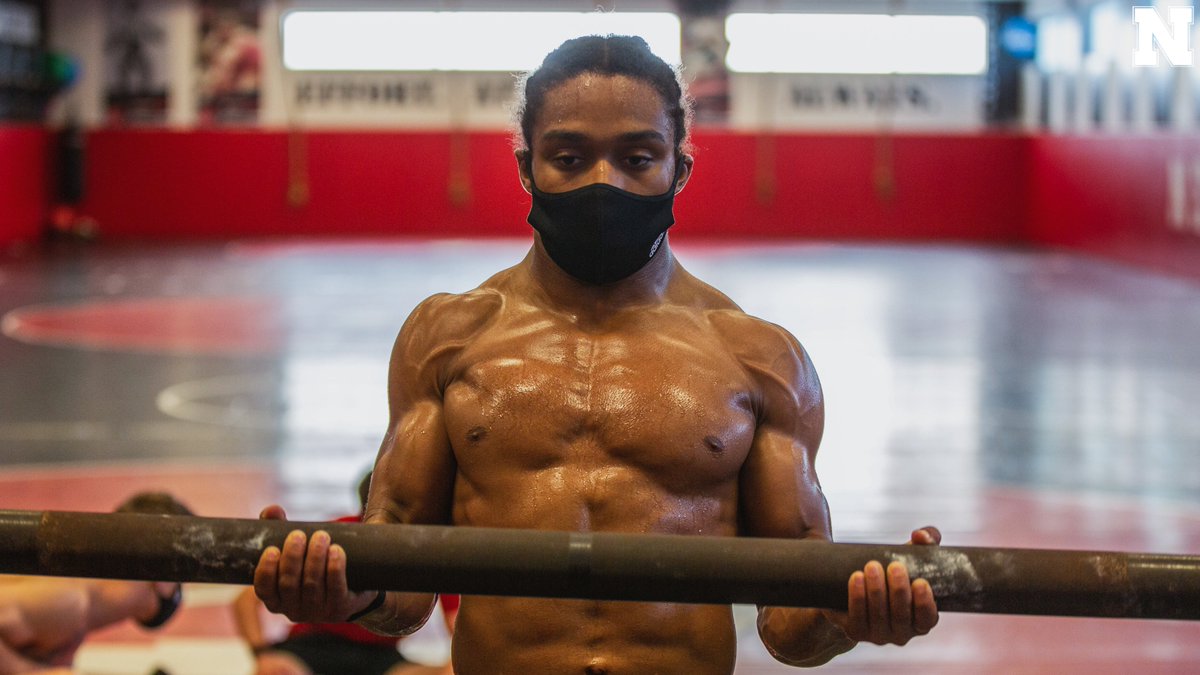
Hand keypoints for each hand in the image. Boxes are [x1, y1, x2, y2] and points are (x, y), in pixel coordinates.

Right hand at [252, 505, 378, 623]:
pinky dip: (335, 568)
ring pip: (313, 585)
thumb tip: (271, 509)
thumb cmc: (312, 563)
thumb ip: (278, 528)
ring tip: (321, 536)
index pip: (264, 590)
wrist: (352, 584)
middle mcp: (294, 611)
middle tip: (299, 535)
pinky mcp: (341, 607)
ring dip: (315, 559)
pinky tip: (336, 551)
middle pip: (289, 585)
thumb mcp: (295, 548)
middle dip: (293, 558)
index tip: (272, 549)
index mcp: (277, 599)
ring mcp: (318, 612)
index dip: (266, 571)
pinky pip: (336, 589)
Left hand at [827, 526, 940, 645]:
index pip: (927, 619)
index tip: (921, 582)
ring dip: (876, 591)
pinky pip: (857, 618)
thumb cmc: (892, 570)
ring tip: (872, 566)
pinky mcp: (856, 631)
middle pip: (901, 616)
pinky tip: (856, 578)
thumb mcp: (912, 555)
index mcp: (921, 619)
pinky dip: (857, 597)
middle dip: (899, 591)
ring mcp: (878, 635)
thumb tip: (921, 535)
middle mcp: (902, 633)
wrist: (853, 587)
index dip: (925, 604)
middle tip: (895, 566)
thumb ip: (925, 540)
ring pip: (878, 616)